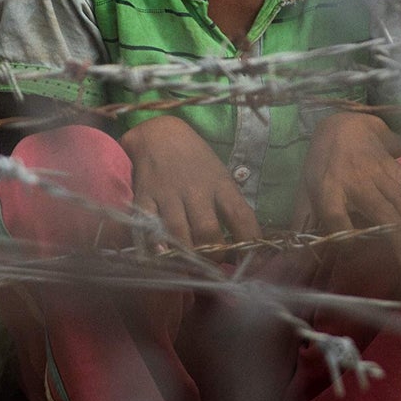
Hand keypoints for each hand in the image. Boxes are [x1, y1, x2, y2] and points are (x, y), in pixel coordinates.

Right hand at [121, 115, 260, 251]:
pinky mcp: (145, 197)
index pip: (242, 216)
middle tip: (214, 265)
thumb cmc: (195, 160)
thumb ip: (229, 207)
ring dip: (187, 257)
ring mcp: (169, 195)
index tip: (255, 264)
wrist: (160, 133)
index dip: (251, 244)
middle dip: (213, 256)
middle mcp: (197, 191)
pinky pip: (148, 226)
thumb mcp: (219, 176)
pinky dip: (154, 245)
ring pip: (179, 235)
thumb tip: (246, 244)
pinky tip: (161, 255)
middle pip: (208, 232)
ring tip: (192, 267)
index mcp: (221, 185)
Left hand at [290, 109, 400, 265]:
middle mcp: (356, 182)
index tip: (353, 252)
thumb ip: (302, 221)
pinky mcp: (395, 166)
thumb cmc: (323, 164)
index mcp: (328, 189)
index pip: (336, 218)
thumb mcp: (305, 189)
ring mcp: (379, 173)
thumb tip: (294, 257)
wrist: (341, 126)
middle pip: (381, 214)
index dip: (345, 238)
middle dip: (398, 240)